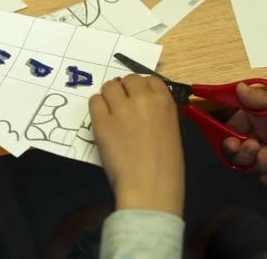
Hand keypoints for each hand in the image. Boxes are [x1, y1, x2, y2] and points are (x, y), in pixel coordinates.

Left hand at [89, 74, 183, 215]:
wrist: (150, 187)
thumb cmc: (167, 168)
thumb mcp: (172, 132)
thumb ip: (159, 114)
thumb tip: (144, 108)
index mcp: (165, 103)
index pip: (150, 80)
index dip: (141, 89)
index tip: (137, 99)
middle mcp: (143, 99)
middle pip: (128, 79)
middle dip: (125, 90)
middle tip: (122, 107)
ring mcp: (121, 108)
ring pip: (109, 86)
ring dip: (108, 97)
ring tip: (110, 114)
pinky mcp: (102, 121)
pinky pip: (94, 101)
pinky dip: (97, 108)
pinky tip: (101, 121)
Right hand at [223, 70, 266, 184]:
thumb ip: (261, 98)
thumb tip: (239, 88)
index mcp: (252, 113)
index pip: (230, 129)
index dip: (227, 139)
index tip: (235, 144)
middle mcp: (258, 129)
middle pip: (238, 151)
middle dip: (244, 155)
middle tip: (258, 149)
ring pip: (253, 163)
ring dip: (262, 165)